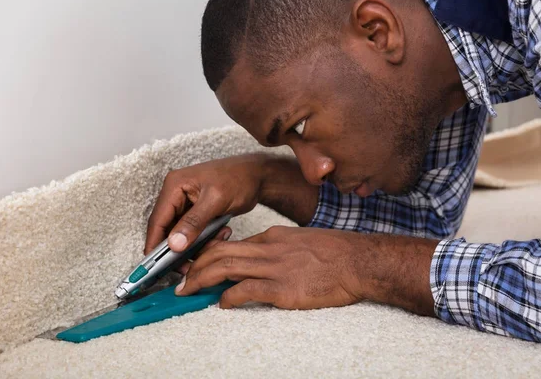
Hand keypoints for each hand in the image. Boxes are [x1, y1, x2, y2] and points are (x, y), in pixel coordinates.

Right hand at [145, 154, 271, 254]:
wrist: (257, 176)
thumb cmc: (239, 178)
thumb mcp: (216, 200)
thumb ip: (194, 222)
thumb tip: (174, 244)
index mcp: (174, 185)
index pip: (157, 220)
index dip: (154, 245)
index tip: (155, 267)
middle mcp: (175, 194)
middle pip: (167, 230)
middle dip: (179, 249)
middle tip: (191, 265)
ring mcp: (185, 204)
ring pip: (181, 235)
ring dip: (196, 244)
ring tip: (218, 239)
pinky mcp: (196, 212)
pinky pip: (193, 233)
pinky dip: (204, 239)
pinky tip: (222, 234)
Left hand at [176, 226, 437, 314]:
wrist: (358, 261)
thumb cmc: (334, 252)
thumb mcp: (300, 240)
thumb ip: (276, 247)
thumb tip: (257, 257)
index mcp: (272, 236)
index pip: (230, 243)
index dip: (208, 255)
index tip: (196, 265)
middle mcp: (268, 249)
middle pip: (220, 252)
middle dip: (195, 266)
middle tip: (181, 280)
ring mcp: (274, 268)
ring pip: (225, 268)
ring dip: (200, 280)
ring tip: (187, 291)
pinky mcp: (283, 288)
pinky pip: (245, 291)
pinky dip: (228, 297)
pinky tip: (221, 304)